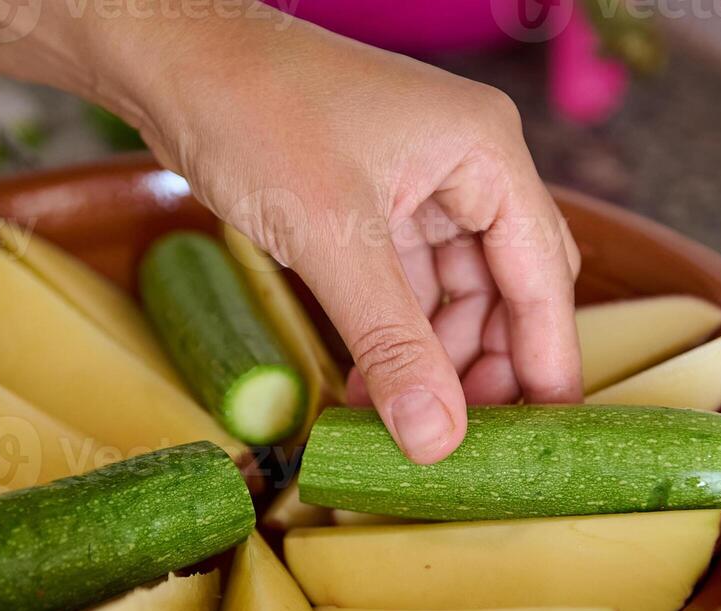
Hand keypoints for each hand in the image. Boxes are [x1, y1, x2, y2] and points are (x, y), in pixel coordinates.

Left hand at [114, 18, 582, 462]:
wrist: (174, 61)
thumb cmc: (255, 113)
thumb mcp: (331, 240)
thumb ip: (391, 344)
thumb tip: (436, 439)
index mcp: (486, 153)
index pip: (541, 275)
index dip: (546, 360)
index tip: (546, 436)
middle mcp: (468, 167)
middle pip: (508, 288)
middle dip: (487, 366)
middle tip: (458, 438)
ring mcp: (422, 187)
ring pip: (456, 295)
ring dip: (433, 360)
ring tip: (402, 423)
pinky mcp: (377, 206)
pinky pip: (407, 288)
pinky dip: (395, 337)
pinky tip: (370, 386)